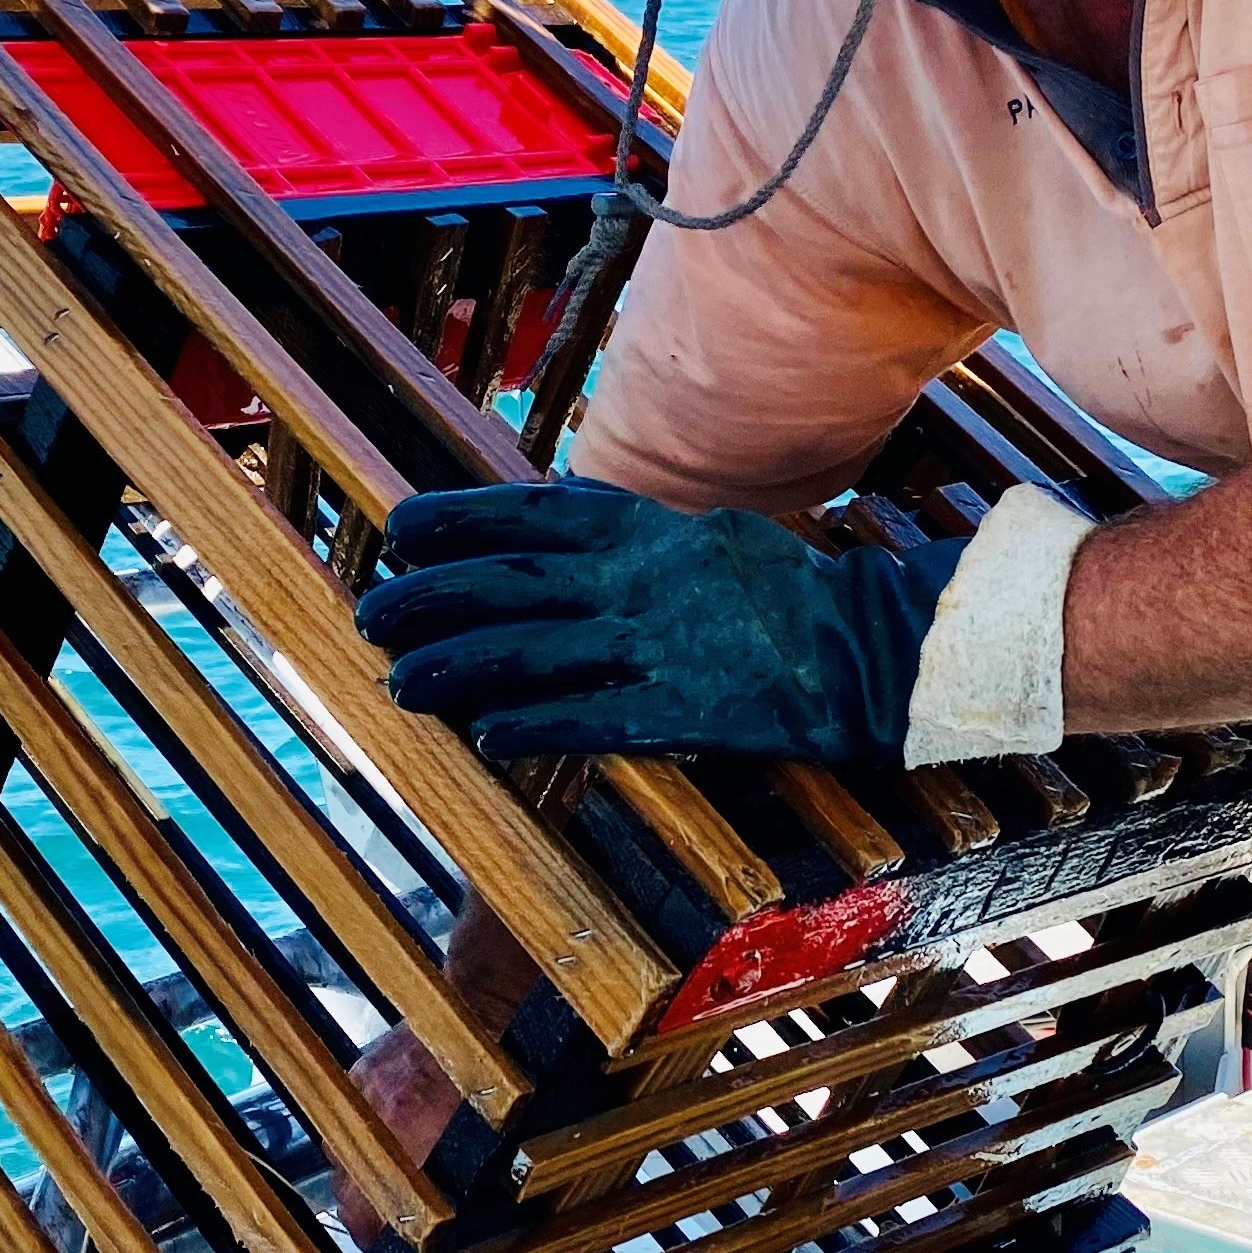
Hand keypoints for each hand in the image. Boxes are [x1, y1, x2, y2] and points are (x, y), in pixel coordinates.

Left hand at [351, 478, 961, 765]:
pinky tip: (487, 736)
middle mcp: (647, 579)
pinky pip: (597, 717)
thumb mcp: (706, 538)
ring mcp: (665, 645)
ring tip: (400, 683)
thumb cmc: (787, 597)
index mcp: (651, 532)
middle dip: (434, 597)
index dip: (459, 523)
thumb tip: (551, 524)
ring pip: (538, 650)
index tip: (399, 528)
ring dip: (460, 666)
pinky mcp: (690, 709)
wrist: (878, 648)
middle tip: (373, 613)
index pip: (533, 516)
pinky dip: (537, 724)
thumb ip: (630, 537)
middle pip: (515, 582)